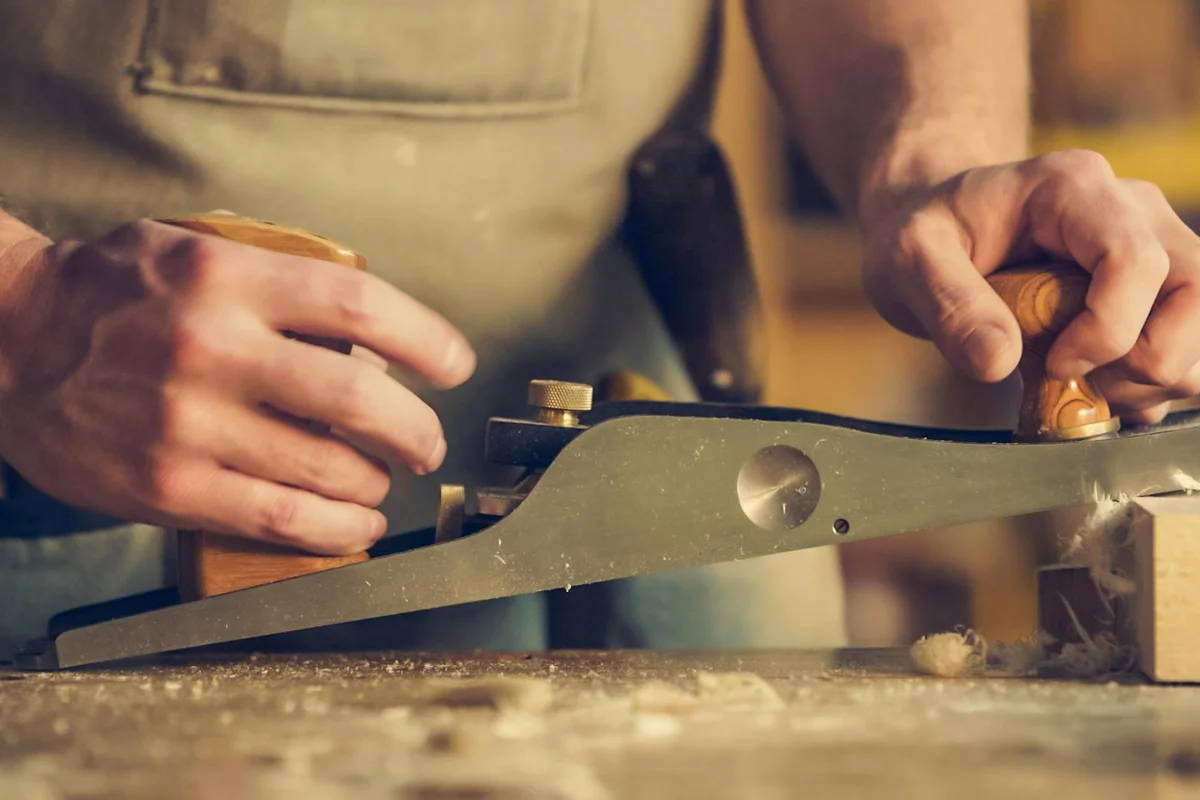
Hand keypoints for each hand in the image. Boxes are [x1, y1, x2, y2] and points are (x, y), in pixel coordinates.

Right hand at [0, 219, 475, 553]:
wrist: (7, 340)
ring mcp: (189, 423)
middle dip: (417, 429)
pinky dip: (337, 528)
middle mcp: (212, 347)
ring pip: (329, 466)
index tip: (455, 365)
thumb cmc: (113, 293)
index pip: (362, 307)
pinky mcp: (168, 486)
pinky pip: (280, 517)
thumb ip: (280, 285)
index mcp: (228, 278)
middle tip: (429, 441)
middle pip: (360, 397)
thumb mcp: (197, 253)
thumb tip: (373, 339)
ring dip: (380, 481)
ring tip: (385, 480)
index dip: (427, 341)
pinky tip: (357, 523)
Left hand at [860, 149, 1199, 423]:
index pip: (1135, 260)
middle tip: (1075, 382)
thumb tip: (998, 362)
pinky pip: (1192, 343)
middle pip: (1195, 291)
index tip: (1052, 363)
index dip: (1108, 329)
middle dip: (1146, 361)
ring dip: (1156, 378)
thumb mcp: (909, 260)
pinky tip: (1100, 390)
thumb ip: (948, 305)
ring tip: (1085, 387)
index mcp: (1073, 189)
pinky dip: (1156, 384)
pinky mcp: (1157, 288)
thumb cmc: (928, 235)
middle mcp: (1131, 209)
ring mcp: (1154, 246)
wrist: (942, 230)